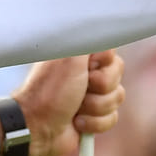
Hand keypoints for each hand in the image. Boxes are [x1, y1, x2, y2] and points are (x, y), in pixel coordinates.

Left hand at [10, 50, 126, 155]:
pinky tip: (77, 123)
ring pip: (117, 98)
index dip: (104, 64)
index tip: (88, 68)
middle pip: (118, 76)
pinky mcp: (94, 116)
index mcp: (82, 56)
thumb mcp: (70, 57)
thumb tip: (103, 29)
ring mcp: (92, 95)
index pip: (112, 53)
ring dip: (95, 107)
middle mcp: (88, 73)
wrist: (37, 126)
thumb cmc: (50, 90)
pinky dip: (94, 123)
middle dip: (101, 88)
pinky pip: (112, 118)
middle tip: (80, 89)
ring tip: (76, 110)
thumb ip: (90, 39)